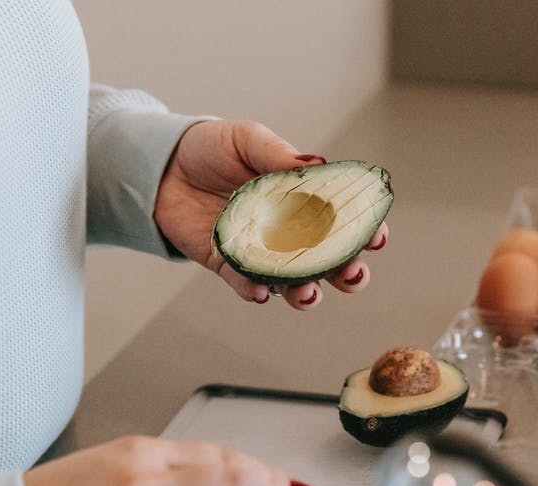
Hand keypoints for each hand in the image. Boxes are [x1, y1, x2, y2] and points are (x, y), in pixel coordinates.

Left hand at [154, 119, 388, 309]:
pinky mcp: (228, 264)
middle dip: (348, 273)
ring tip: (307, 292)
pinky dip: (256, 291)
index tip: (376, 236)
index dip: (364, 231)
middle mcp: (288, 231)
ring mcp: (260, 252)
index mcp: (304, 199)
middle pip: (329, 262)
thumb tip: (316, 164)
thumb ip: (278, 155)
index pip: (343, 220)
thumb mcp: (247, 140)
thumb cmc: (211, 148)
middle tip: (353, 274)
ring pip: (293, 283)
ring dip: (306, 293)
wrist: (162, 165)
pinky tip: (262, 292)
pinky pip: (247, 285)